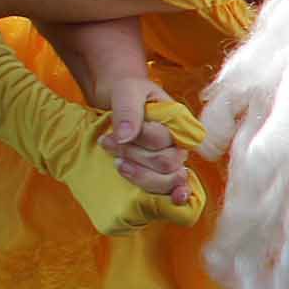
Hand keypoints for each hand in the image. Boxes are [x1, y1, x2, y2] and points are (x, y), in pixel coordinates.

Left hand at [41, 18, 191, 203]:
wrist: (120, 102)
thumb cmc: (129, 93)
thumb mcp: (127, 91)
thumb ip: (128, 110)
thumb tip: (125, 137)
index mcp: (179, 122)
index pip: (164, 139)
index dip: (141, 139)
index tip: (116, 134)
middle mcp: (179, 144)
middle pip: (166, 162)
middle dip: (134, 155)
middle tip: (109, 142)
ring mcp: (172, 162)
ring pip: (165, 180)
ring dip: (138, 174)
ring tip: (117, 162)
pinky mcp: (160, 175)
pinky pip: (167, 190)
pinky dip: (167, 195)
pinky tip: (168, 197)